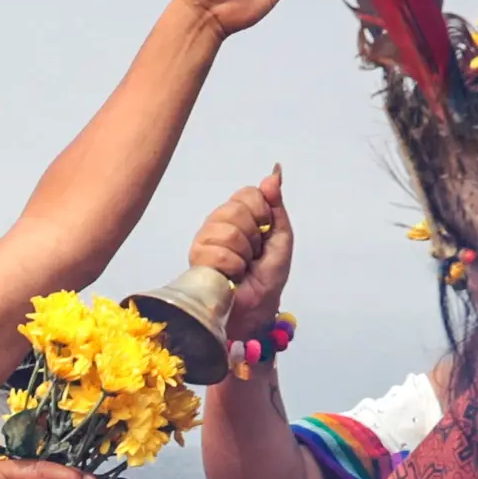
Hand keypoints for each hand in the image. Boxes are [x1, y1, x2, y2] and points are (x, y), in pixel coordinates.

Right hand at [186, 167, 295, 343]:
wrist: (258, 307)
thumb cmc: (268, 276)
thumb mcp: (281, 236)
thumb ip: (276, 204)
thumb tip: (275, 171)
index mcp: (239, 214)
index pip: (247, 193)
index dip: (262, 213)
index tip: (265, 233)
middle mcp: (218, 222)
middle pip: (236, 209)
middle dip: (253, 236)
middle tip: (253, 254)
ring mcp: (204, 239)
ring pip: (227, 230)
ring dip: (243, 254)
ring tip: (242, 267)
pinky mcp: (195, 258)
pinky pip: (216, 251)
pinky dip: (232, 267)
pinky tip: (231, 275)